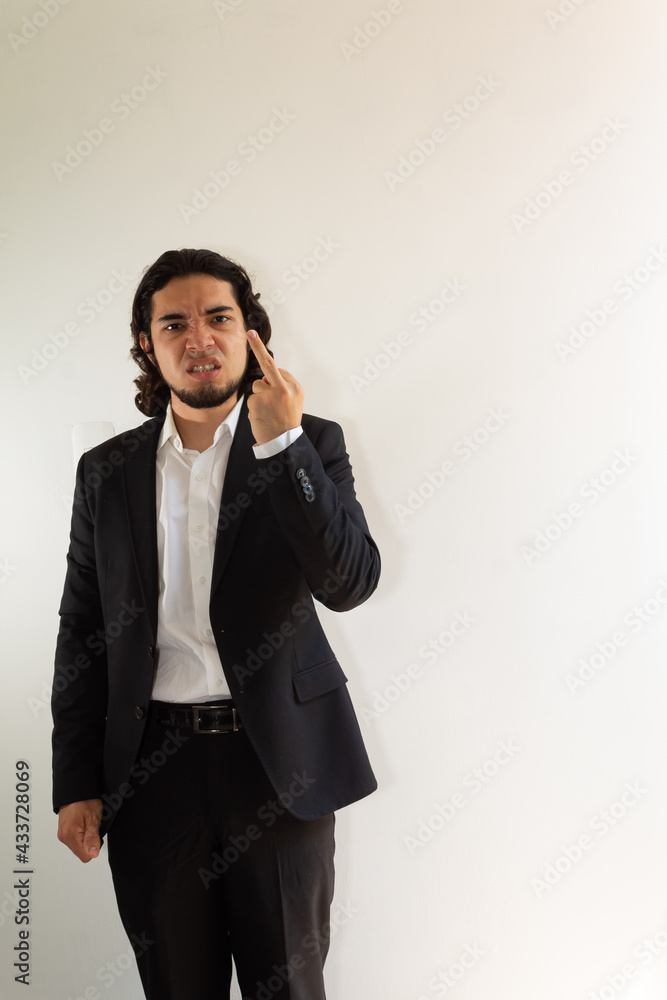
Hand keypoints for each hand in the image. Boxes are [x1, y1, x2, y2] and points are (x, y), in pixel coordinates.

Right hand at [57, 799, 102, 862]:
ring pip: (78, 846)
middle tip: (93, 827)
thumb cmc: (85, 800)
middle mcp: (63, 836)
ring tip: (88, 824)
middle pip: (81, 852)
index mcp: (70, 835)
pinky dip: (81, 835)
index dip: (94, 847)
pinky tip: (83, 824)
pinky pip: (74, 840)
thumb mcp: (93, 819)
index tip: (97, 836)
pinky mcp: (63, 831)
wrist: (76, 789)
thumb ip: (92, 838)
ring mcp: (62, 834)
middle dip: (90, 843)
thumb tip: (93, 854)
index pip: (85, 857)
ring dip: (85, 838)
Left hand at [246, 330, 303, 445]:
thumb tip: (266, 377)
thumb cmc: (287, 422)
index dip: (269, 369)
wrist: (284, 443)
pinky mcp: (258, 402)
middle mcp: (285, 388)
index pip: (279, 370)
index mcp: (296, 387)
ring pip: (257, 385)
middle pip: (268, 364)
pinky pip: (251, 398)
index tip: (256, 340)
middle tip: (250, 333)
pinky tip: (262, 416)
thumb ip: (283, 387)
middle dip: (257, 346)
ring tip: (268, 411)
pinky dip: (254, 407)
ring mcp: (270, 395)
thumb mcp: (294, 402)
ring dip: (259, 396)